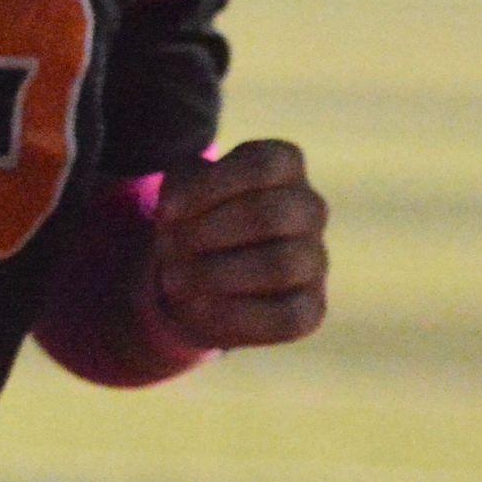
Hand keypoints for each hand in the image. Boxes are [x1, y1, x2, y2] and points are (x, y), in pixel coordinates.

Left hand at [144, 139, 327, 348]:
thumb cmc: (193, 219)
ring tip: (174, 279)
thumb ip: (180, 186)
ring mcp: (316, 259)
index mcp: (285, 166)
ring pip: (280, 265)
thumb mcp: (179, 190)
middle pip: (271, 214)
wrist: (198, 277)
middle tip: (170, 247)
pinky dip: (231, 313)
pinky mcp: (312, 308)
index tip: (165, 212)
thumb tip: (174, 210)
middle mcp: (310, 208)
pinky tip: (197, 306)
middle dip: (209, 234)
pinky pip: (285, 316)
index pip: (262, 165)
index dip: (208, 188)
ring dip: (215, 274)